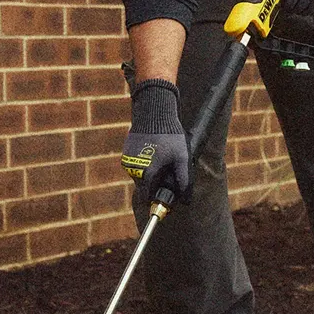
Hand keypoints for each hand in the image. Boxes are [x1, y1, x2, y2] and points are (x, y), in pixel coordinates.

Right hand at [121, 79, 189, 196]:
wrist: (154, 112)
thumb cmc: (170, 136)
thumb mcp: (181, 157)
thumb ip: (183, 179)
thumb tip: (187, 200)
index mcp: (147, 173)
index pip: (148, 195)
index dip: (157, 197)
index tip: (164, 195)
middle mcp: (133, 169)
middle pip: (144, 185)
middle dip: (154, 182)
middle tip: (167, 171)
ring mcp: (128, 160)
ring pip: (139, 174)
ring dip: (148, 171)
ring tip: (160, 157)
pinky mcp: (125, 151)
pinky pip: (135, 163)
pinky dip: (143, 161)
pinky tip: (153, 151)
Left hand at [264, 0, 313, 18]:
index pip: (289, 1)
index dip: (285, 5)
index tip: (282, 4)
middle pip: (298, 8)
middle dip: (292, 9)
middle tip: (289, 6)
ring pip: (308, 11)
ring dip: (301, 11)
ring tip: (297, 6)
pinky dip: (311, 9)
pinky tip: (307, 4)